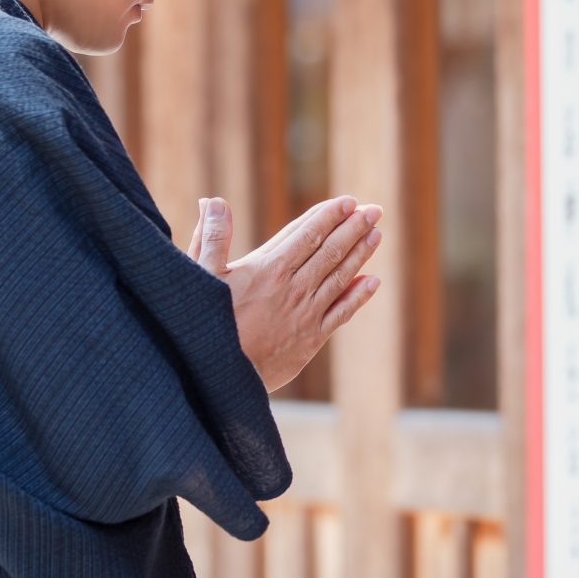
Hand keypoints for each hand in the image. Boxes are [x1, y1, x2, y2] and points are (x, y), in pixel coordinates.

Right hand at [187, 195, 382, 391]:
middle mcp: (294, 288)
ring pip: (340, 277)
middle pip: (330, 250)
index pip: (306, 233)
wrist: (220, 375)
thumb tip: (212, 202)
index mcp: (269, 269)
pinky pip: (342, 313)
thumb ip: (212, 237)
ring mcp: (306, 314)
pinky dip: (358, 296)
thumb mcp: (202, 275)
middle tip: (373, 210)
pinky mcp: (311, 339)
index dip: (328, 216)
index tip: (347, 202)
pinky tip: (372, 282)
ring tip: (376, 234)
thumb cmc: (206, 324)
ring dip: (360, 254)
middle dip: (353, 228)